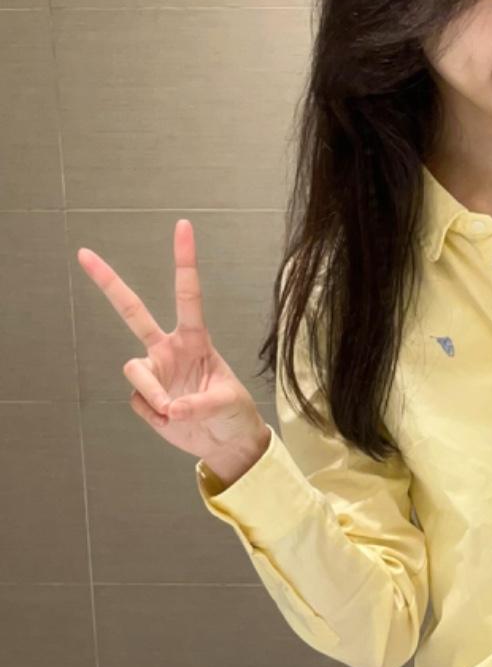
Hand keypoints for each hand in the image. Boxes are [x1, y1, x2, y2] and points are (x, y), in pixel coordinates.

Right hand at [77, 219, 267, 464]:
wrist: (224, 440)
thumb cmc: (232, 412)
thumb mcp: (227, 402)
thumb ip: (200, 403)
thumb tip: (172, 407)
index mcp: (195, 339)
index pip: (187, 294)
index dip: (184, 260)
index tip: (183, 226)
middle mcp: (168, 349)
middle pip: (132, 312)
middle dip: (109, 283)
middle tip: (84, 254)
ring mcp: (154, 372)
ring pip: (135, 372)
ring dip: (153, 393)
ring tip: (175, 411)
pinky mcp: (144, 396)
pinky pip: (140, 403)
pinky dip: (157, 416)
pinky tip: (172, 419)